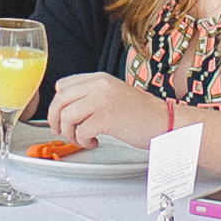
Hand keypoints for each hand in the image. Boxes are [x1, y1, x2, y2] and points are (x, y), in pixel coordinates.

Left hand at [49, 70, 163, 148]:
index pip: (63, 85)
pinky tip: (95, 142)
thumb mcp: (112, 95)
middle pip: (60, 100)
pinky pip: (81, 131)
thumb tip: (65, 106)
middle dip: (56, 120)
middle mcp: (99, 85)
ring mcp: (102, 99)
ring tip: (83, 139)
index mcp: (99, 78)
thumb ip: (91, 95)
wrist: (163, 121)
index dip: (58, 104)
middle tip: (62, 132)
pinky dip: (84, 141)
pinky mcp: (106, 117)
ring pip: (67, 116)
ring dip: (71, 133)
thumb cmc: (140, 113)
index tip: (61, 117)